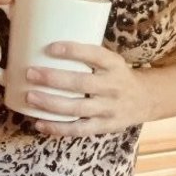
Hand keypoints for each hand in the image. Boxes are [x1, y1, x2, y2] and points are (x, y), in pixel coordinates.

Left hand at [26, 42, 152, 135]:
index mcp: (114, 65)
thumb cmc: (116, 76)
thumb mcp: (110, 61)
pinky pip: (78, 129)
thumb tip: (44, 46)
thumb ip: (87, 56)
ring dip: (51, 103)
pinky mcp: (104, 126)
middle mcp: (113, 86)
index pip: (95, 54)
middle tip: (30, 73)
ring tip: (30, 97)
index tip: (50, 47)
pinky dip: (58, 128)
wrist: (146, 100)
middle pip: (81, 83)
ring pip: (77, 108)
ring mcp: (109, 109)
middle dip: (53, 78)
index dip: (73, 50)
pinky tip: (39, 123)